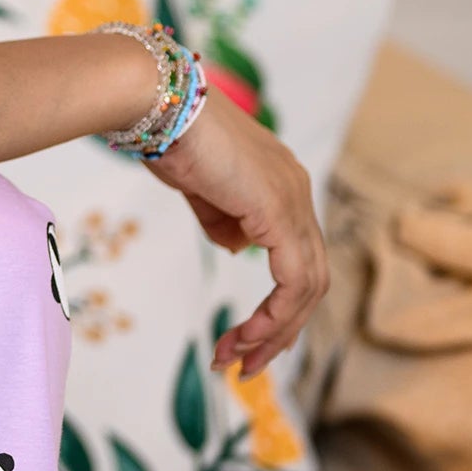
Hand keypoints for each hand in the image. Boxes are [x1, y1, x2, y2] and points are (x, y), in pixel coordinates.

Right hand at [143, 89, 328, 378]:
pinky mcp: (280, 211)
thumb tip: (235, 244)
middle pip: (311, 280)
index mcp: (281, 185)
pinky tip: (246, 336)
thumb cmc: (169, 135)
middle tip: (244, 366)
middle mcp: (298, 192)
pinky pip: (293, 280)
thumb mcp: (200, 186)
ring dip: (275, 332)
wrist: (160, 104)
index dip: (275, 306)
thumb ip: (222, 217)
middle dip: (279, 330)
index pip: (296, 258)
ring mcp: (294, 201)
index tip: (241, 340)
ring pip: (308, 286)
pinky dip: (274, 315)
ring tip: (238, 362)